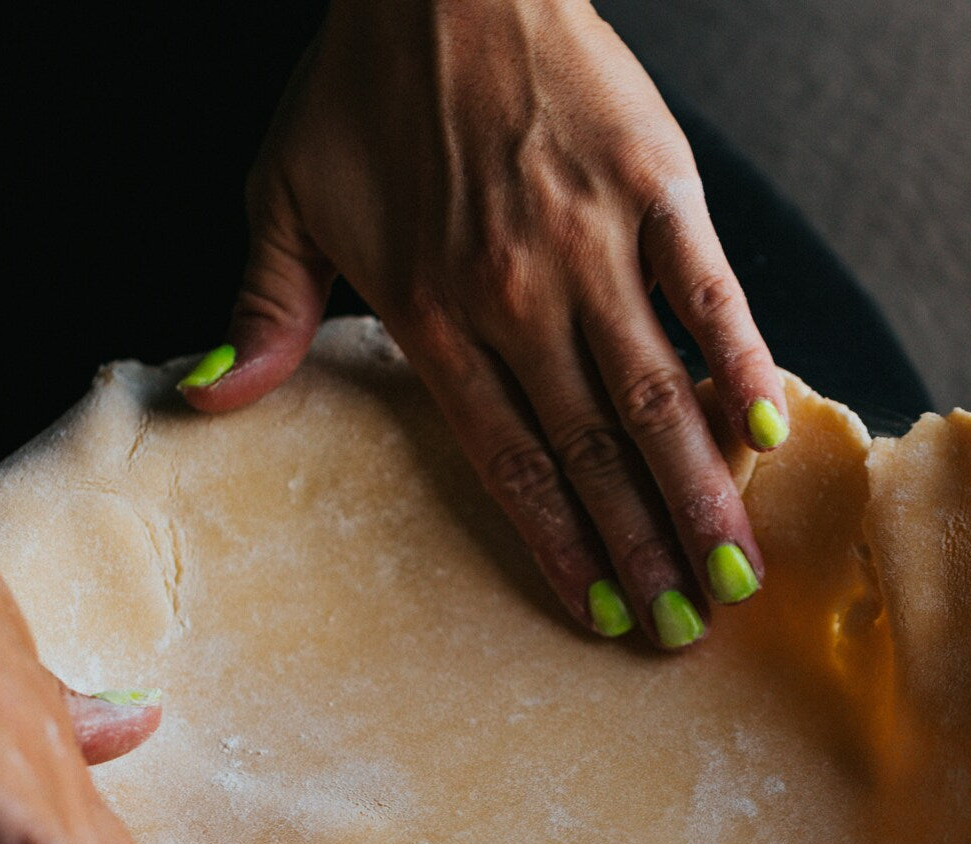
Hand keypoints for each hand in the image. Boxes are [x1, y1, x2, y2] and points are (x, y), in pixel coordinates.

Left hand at [182, 0, 786, 648]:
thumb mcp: (285, 197)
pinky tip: (764, 433)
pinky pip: (706, 290)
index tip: (600, 613)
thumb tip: (206, 398)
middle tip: (684, 629)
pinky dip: (739, 361)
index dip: (558, 547)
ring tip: (735, 573)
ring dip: (696, 492)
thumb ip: (264, 310)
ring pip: (654, 394)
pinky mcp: (657, 186)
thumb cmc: (361, 88)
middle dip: (641, 550)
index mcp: (434, 317)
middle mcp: (519, 299)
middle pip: (590, 453)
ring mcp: (595, 244)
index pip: (508, 463)